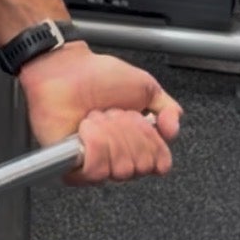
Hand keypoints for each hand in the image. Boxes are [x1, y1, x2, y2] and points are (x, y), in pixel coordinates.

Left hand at [19, 42, 180, 185]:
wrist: (64, 69)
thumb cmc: (96, 75)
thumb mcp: (144, 86)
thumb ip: (168, 109)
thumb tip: (174, 129)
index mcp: (137, 142)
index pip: (160, 163)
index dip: (152, 141)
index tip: (141, 119)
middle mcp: (119, 156)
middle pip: (141, 166)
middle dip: (129, 132)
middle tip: (114, 112)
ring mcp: (96, 163)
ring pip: (121, 168)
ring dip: (110, 134)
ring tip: (96, 116)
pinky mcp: (73, 167)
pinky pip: (96, 169)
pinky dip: (94, 142)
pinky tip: (85, 127)